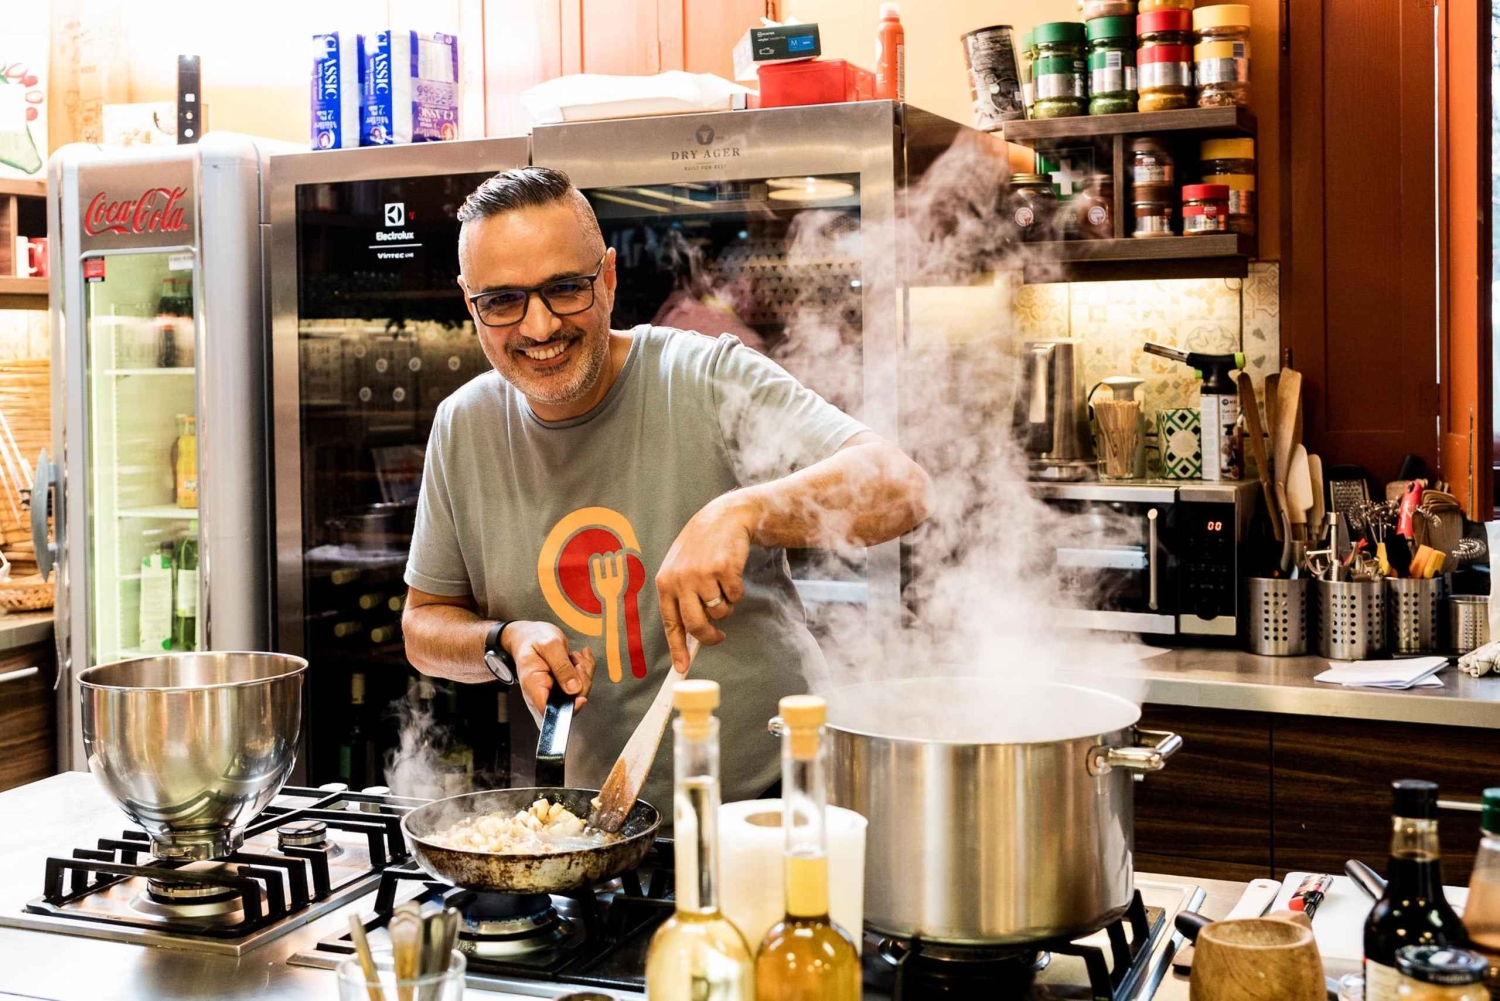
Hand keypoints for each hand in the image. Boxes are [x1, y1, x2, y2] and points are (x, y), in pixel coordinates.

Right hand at [502, 620, 595, 717]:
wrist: (530, 635)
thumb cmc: (534, 638)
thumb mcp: (550, 646)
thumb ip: (562, 667)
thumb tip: (574, 689)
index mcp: (534, 686)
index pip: (550, 712)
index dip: (569, 709)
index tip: (581, 696)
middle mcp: (544, 693)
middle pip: (570, 702)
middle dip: (582, 681)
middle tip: (577, 661)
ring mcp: (555, 690)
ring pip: (580, 692)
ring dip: (585, 672)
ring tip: (575, 655)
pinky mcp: (564, 685)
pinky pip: (582, 683)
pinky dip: (586, 669)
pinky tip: (580, 656)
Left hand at [656, 492, 757, 669]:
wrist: (722, 518)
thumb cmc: (701, 548)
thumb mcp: (680, 569)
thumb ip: (681, 598)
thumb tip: (687, 636)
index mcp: (665, 582)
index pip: (670, 623)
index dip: (677, 648)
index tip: (682, 668)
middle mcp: (680, 579)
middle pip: (696, 625)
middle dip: (710, 636)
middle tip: (718, 636)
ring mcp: (702, 574)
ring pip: (720, 612)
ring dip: (726, 606)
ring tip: (722, 586)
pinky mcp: (724, 569)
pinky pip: (735, 597)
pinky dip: (737, 591)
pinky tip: (731, 573)